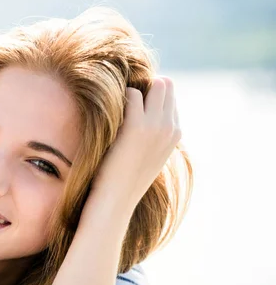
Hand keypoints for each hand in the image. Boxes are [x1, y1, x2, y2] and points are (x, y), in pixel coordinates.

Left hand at [90, 76, 180, 207]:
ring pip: (153, 85)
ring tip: (116, 108)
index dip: (150, 98)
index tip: (131, 108)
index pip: (169, 98)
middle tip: (122, 103)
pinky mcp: (137, 126)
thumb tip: (142, 112)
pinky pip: (132, 93)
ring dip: (133, 90)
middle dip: (144, 87)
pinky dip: (120, 97)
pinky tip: (109, 112)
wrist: (116, 199)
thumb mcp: (146, 155)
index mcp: (175, 134)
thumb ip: (151, 134)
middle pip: (164, 85)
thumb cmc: (124, 179)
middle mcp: (171, 128)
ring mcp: (156, 126)